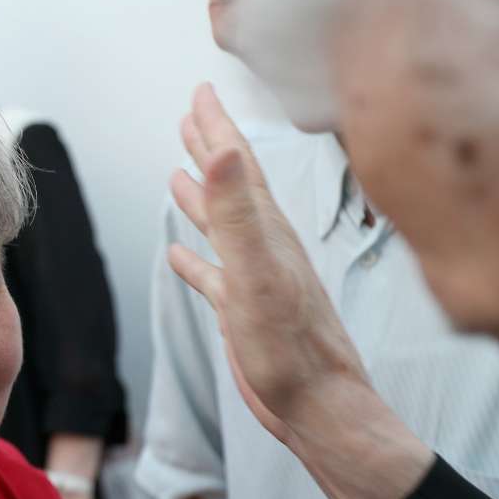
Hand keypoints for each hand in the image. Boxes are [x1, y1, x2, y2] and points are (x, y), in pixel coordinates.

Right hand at [168, 85, 368, 446]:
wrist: (319, 408)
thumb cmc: (292, 349)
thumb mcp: (258, 274)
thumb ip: (238, 213)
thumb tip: (221, 154)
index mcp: (268, 231)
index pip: (239, 165)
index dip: (218, 126)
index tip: (200, 91)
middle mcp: (265, 248)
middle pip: (233, 185)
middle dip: (211, 146)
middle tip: (190, 113)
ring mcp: (256, 280)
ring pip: (224, 225)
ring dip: (202, 196)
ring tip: (179, 170)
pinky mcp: (246, 314)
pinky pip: (215, 275)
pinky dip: (196, 259)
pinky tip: (181, 255)